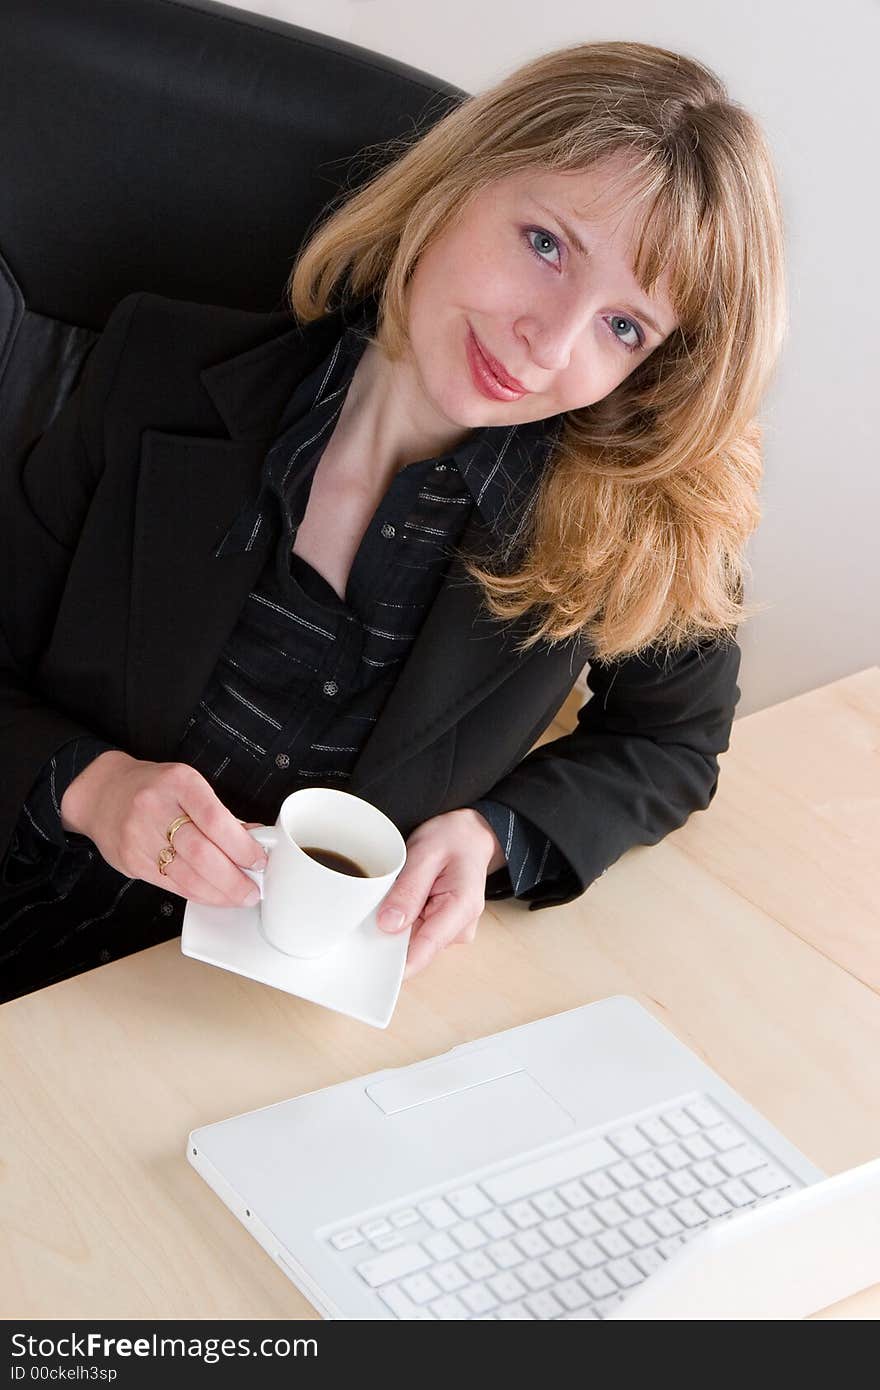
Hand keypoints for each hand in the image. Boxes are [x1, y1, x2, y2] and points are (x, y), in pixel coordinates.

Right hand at [60, 750, 268, 906]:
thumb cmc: (153, 788)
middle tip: (252, 890)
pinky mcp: (131, 861)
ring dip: (219, 893)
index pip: (215, 819)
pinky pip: (171, 885)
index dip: (241, 845)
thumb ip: (219, 814)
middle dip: (233, 879)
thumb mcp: (189, 786)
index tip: (258, 860)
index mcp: (179, 783)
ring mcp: (139, 837)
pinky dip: (198, 894)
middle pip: (201, 853)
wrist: (102, 793)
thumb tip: (254, 840)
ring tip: (238, 897)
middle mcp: (156, 808)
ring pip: (187, 875)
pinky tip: (214, 896)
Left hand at [377, 808, 504, 978]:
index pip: (425, 949)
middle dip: (392, 934)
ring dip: (398, 925)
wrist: (469, 836)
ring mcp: (452, 931)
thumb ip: (408, 889)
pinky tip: (404, 902)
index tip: (370, 964)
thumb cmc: (452, 838)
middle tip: (381, 903)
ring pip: (412, 944)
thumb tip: (389, 925)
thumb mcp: (425, 853)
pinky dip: (404, 921)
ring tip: (399, 893)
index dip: (395, 962)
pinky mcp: (443, 930)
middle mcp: (460, 927)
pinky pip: (415, 935)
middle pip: (415, 949)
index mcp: (461, 907)